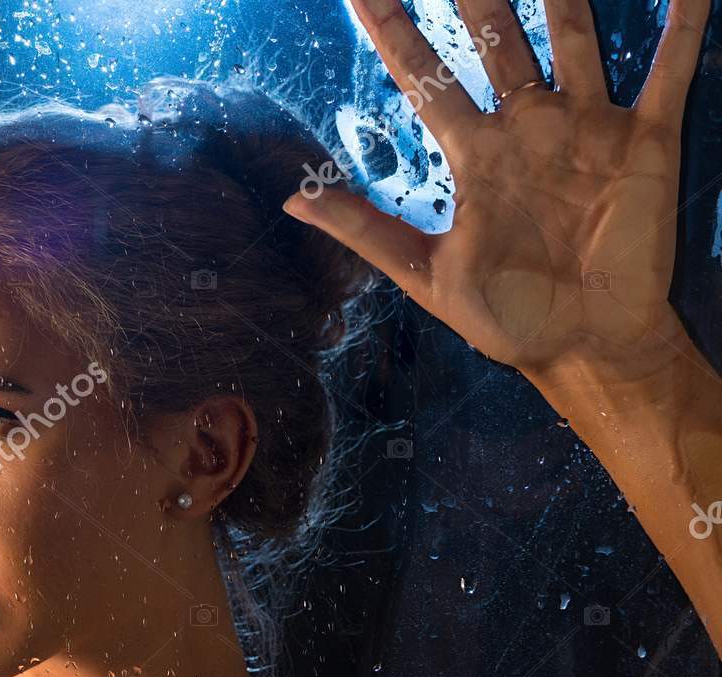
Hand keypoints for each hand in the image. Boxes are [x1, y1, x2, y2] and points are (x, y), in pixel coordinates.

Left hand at [285, 0, 710, 387]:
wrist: (585, 347)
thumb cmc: (506, 318)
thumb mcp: (424, 274)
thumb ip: (366, 229)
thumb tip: (292, 201)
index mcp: (474, 155)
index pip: (424, 77)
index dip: (393, 31)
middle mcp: (527, 127)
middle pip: (495, 40)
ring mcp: (586, 128)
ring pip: (572, 37)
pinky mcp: (645, 141)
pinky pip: (669, 71)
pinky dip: (682, 25)